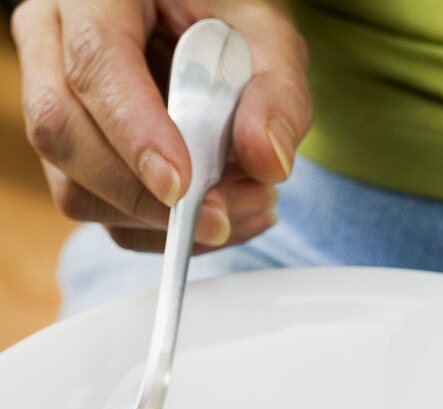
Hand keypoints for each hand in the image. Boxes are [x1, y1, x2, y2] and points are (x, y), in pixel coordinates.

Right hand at [11, 0, 311, 251]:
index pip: (95, 62)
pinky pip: (103, 216)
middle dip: (144, 196)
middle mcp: (54, 47)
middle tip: (222, 215)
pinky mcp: (75, 164)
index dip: (134, 131)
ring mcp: (55, 108)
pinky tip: (221, 220)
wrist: (207, 46)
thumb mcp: (268, 42)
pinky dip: (164, 233)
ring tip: (236, 211)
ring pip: (75, 189)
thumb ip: (278, 94)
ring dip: (158, 223)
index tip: (180, 186)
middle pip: (64, 134)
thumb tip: (267, 161)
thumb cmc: (225, 31)